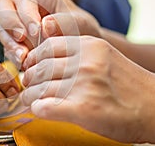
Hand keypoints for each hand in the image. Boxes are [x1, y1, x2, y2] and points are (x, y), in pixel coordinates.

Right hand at [0, 0, 99, 67]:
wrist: (82, 48)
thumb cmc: (83, 30)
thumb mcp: (81, 24)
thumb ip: (65, 23)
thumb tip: (44, 26)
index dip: (27, 15)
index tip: (37, 33)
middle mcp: (22, 5)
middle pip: (0, 4)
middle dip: (8, 22)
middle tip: (21, 39)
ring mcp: (14, 23)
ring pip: (0, 28)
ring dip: (10, 44)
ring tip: (24, 58)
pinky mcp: (12, 41)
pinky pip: (5, 46)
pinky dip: (12, 56)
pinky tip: (24, 65)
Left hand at [21, 35, 154, 142]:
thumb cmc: (127, 85)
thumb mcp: (103, 57)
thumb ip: (77, 55)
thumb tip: (44, 62)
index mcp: (89, 46)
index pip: (47, 47)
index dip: (34, 59)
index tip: (31, 68)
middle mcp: (86, 61)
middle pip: (41, 67)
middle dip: (29, 78)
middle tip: (29, 86)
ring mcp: (84, 84)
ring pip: (39, 87)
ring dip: (30, 96)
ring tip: (31, 100)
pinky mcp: (83, 108)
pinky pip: (45, 106)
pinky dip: (38, 109)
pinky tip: (40, 110)